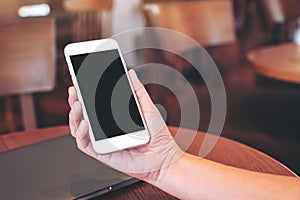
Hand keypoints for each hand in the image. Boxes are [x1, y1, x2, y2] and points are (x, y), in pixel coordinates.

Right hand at [68, 70, 183, 182]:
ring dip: (74, 116)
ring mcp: (102, 140)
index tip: (78, 79)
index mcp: (113, 116)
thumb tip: (130, 73)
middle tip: (74, 89)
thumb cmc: (157, 134)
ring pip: (79, 128)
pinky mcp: (102, 153)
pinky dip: (82, 134)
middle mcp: (105, 128)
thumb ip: (137, 90)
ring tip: (78, 103)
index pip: (94, 103)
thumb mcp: (147, 107)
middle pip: (83, 114)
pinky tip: (85, 124)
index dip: (84, 92)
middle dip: (75, 100)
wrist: (163, 155)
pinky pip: (85, 144)